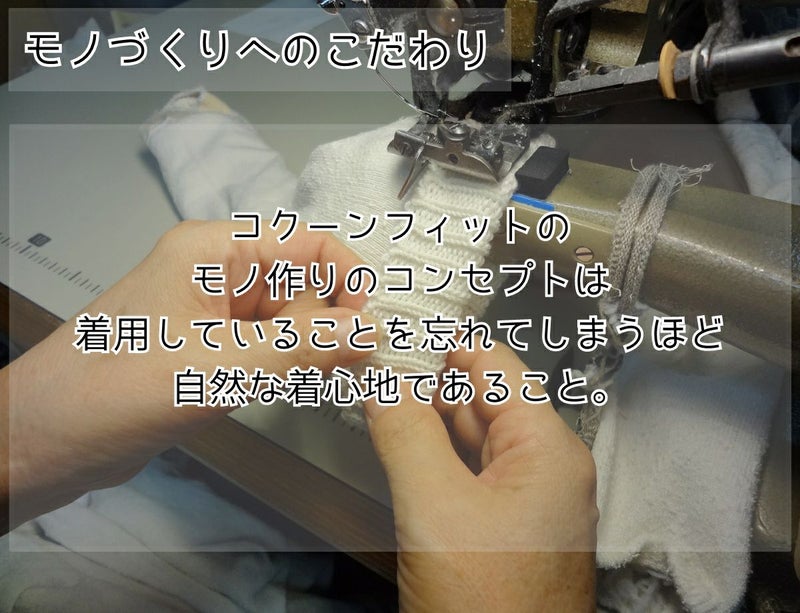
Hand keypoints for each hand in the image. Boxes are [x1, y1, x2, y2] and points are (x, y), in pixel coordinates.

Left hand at [3, 220, 374, 527]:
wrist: (47, 440)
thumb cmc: (118, 387)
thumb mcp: (224, 363)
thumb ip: (306, 346)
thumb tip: (371, 331)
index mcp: (213, 251)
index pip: (305, 243)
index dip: (346, 277)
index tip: (367, 324)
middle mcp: (215, 273)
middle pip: (300, 283)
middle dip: (328, 321)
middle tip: (345, 365)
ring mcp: (212, 314)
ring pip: (286, 319)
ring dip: (310, 348)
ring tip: (320, 380)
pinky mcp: (209, 350)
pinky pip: (267, 347)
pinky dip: (289, 366)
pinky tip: (295, 388)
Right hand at [365, 343, 597, 611]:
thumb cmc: (491, 610)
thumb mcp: (435, 507)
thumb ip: (406, 434)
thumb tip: (383, 381)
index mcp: (547, 450)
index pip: (494, 367)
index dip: (444, 344)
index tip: (400, 330)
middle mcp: (543, 469)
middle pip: (481, 399)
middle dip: (428, 381)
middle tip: (378, 361)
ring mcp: (524, 500)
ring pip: (469, 437)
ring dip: (426, 418)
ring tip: (379, 394)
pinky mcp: (502, 528)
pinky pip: (466, 473)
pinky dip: (432, 454)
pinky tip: (399, 444)